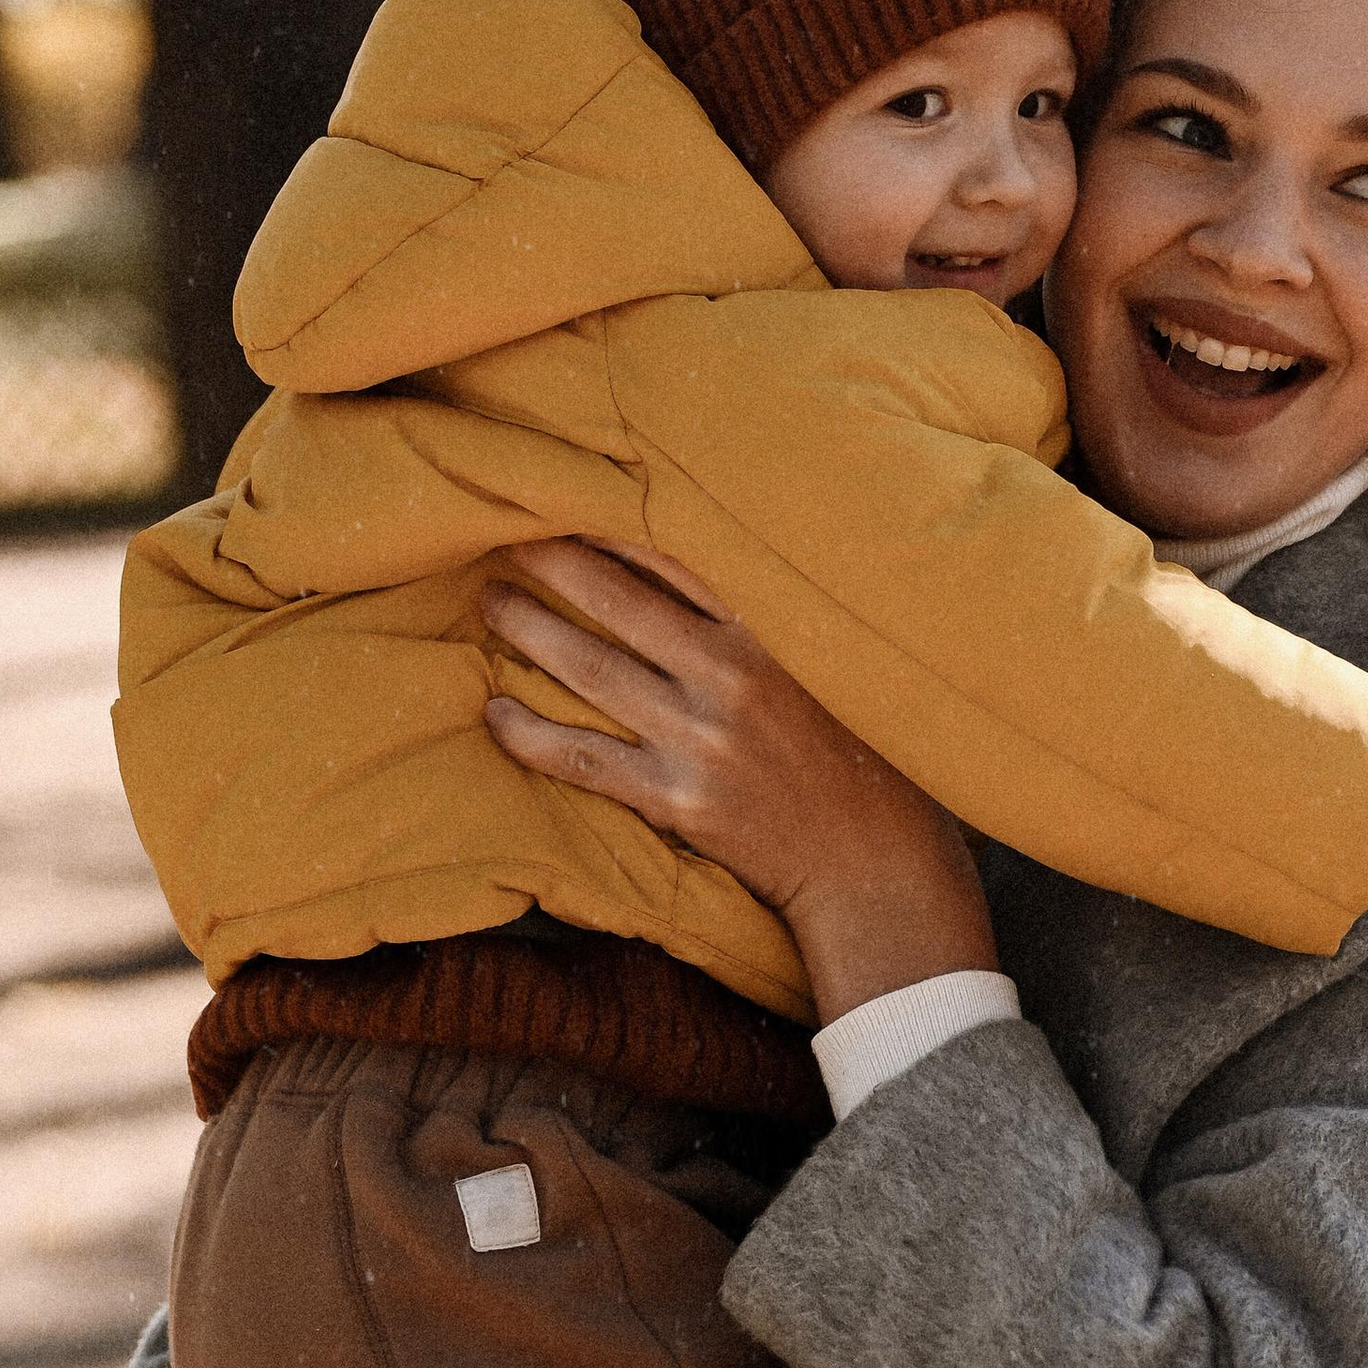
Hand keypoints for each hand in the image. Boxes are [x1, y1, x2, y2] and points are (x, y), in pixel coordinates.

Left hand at [479, 539, 996, 1016]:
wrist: (876, 864)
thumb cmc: (866, 756)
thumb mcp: (839, 668)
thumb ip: (780, 620)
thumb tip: (714, 559)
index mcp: (774, 635)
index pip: (677, 558)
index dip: (616, 527)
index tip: (573, 502)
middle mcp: (733, 679)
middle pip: (621, 603)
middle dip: (556, 563)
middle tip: (507, 536)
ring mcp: (701, 742)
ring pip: (592, 671)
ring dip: (532, 631)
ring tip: (492, 601)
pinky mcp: (678, 801)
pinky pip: (584, 760)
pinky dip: (530, 735)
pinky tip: (493, 713)